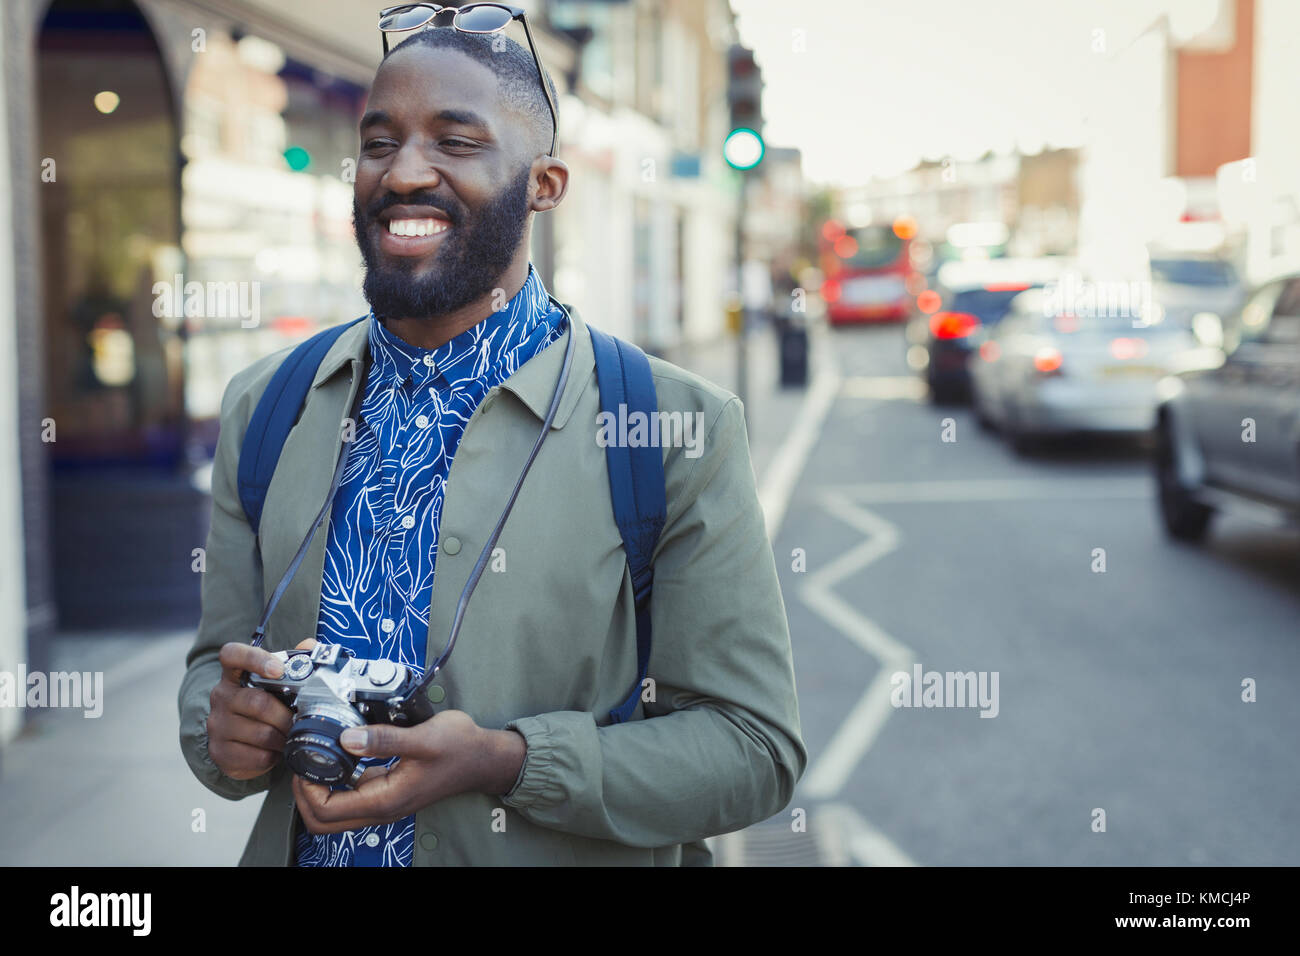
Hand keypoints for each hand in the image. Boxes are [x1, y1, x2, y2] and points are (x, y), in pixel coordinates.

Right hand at [207, 638, 315, 779]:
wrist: (242, 745)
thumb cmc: (265, 707)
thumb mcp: (278, 685)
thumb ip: (295, 662)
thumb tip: (309, 644)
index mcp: (234, 674)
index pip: (232, 655)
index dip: (254, 659)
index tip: (278, 669)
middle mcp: (220, 696)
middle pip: (257, 702)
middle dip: (285, 715)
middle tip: (299, 721)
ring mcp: (217, 725)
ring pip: (260, 733)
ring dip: (282, 737)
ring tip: (289, 737)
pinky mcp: (219, 752)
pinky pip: (256, 756)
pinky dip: (273, 756)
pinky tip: (275, 752)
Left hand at [292, 711, 526, 833]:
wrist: (484, 758)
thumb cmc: (460, 749)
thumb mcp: (424, 737)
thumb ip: (384, 739)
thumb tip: (347, 738)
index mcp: (386, 799)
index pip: (328, 811)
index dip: (306, 790)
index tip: (304, 763)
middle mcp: (382, 808)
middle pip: (324, 822)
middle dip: (304, 797)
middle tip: (303, 766)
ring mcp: (385, 802)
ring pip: (336, 813)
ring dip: (318, 792)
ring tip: (317, 759)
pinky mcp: (388, 792)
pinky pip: (351, 797)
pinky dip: (336, 783)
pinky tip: (340, 756)